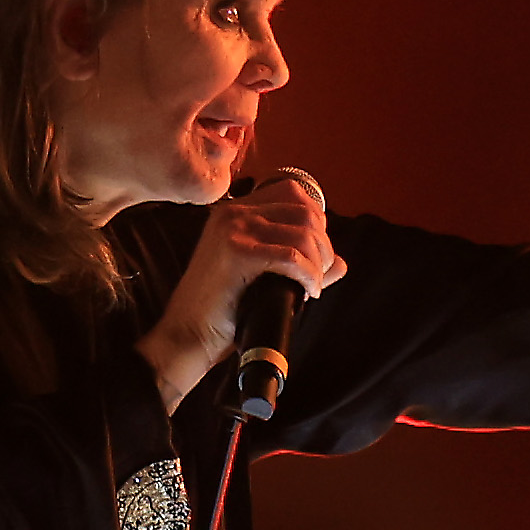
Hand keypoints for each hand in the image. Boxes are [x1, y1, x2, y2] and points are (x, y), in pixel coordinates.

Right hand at [139, 169, 347, 409]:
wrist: (187, 335)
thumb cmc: (223, 311)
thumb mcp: (264, 277)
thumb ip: (302, 265)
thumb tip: (341, 264)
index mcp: (236, 210)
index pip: (294, 193)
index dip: (317, 223)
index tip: (316, 255)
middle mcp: (233, 212)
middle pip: (306, 212)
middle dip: (323, 246)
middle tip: (319, 276)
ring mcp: (233, 229)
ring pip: (304, 234)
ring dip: (319, 264)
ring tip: (312, 286)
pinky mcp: (236, 253)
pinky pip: (292, 258)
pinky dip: (309, 276)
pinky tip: (307, 292)